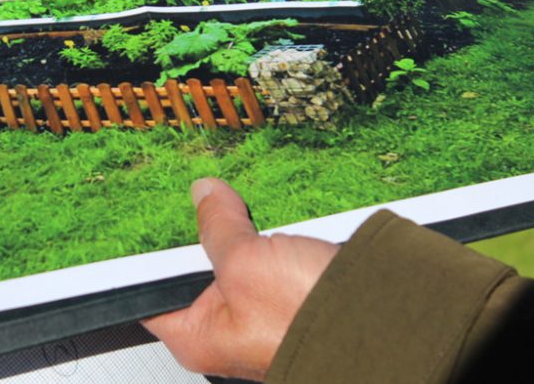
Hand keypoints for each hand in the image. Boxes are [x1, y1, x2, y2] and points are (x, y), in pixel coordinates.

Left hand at [142, 178, 337, 380]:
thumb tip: (204, 196)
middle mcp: (227, 327)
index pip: (150, 289)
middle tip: (204, 198)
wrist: (385, 325)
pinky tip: (275, 212)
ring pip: (238, 255)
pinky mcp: (292, 291)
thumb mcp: (246, 263)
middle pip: (196, 264)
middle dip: (203, 229)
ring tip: (241, 201)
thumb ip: (217, 227)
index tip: (150, 212)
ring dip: (242, 227)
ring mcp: (261, 309)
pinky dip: (272, 231)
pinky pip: (272, 254)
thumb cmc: (312, 324)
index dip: (148, 250)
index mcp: (198, 335)